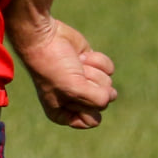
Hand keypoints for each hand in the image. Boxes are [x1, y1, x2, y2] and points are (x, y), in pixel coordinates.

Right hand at [10, 13, 116, 128]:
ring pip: (108, 85)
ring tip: (76, 64)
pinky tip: (82, 56)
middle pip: (103, 102)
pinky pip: (109, 70)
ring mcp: (85, 83)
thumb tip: (112, 94)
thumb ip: (99, 100)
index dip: (87, 104)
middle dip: (91, 85)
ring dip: (93, 71)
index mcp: (64, 114)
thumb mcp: (74, 90)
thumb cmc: (53, 67)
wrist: (45, 38)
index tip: (71, 92)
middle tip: (73, 75)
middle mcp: (75, 101)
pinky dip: (98, 61)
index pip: (92, 120)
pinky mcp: (92, 66)